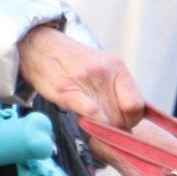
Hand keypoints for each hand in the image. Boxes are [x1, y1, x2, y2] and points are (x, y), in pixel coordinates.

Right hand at [17, 24, 143, 129]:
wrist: (40, 47)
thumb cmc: (74, 63)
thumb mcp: (103, 68)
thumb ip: (118, 91)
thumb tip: (130, 123)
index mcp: (117, 67)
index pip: (136, 106)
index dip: (130, 121)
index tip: (121, 123)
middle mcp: (104, 72)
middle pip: (120, 117)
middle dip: (113, 128)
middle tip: (102, 126)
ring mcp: (85, 79)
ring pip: (106, 120)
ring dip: (100, 128)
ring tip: (91, 122)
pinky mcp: (66, 89)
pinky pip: (91, 112)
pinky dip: (93, 123)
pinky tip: (86, 123)